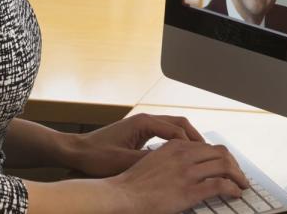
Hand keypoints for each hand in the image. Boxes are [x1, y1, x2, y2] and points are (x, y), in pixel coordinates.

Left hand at [68, 113, 204, 176]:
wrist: (76, 151)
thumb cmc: (96, 156)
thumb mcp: (124, 162)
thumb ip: (148, 161)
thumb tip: (172, 166)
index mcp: (144, 123)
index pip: (178, 131)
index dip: (193, 145)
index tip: (205, 159)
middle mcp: (146, 120)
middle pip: (180, 124)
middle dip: (196, 138)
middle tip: (210, 155)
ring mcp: (143, 125)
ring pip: (174, 128)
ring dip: (187, 140)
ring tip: (201, 156)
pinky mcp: (139, 133)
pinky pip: (165, 134)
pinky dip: (177, 143)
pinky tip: (181, 158)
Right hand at [107, 139, 247, 213]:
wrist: (123, 195)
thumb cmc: (133, 183)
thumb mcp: (152, 160)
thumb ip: (170, 158)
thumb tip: (184, 164)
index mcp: (175, 146)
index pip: (206, 146)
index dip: (220, 156)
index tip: (225, 165)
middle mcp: (184, 155)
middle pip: (220, 152)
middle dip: (233, 164)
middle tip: (238, 175)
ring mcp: (187, 172)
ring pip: (224, 166)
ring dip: (238, 175)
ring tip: (242, 184)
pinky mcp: (190, 191)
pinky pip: (220, 185)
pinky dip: (233, 188)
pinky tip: (236, 193)